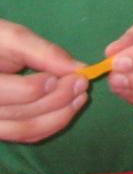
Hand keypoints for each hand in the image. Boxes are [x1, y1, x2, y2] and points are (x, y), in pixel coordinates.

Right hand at [0, 19, 87, 142]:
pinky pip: (26, 135)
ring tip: (81, 96)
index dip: (33, 88)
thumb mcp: (11, 38)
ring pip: (24, 130)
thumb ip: (43, 53)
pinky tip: (69, 108)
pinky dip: (51, 124)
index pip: (1, 93)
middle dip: (56, 99)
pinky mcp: (1, 128)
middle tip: (82, 82)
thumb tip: (78, 68)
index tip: (60, 76)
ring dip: (59, 116)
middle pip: (17, 114)